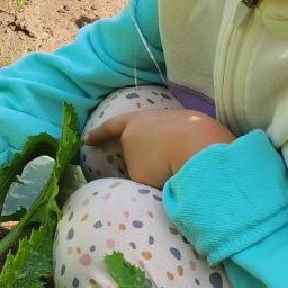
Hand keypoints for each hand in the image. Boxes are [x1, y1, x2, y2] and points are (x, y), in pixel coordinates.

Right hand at [83, 109, 234, 189]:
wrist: (199, 149)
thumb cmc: (158, 162)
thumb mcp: (136, 172)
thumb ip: (135, 166)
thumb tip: (146, 167)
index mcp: (132, 124)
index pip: (111, 127)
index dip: (98, 135)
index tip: (87, 139)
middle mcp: (155, 116)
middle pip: (141, 127)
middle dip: (136, 139)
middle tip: (132, 152)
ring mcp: (179, 118)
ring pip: (165, 133)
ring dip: (163, 147)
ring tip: (165, 164)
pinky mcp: (200, 126)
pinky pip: (184, 140)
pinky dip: (182, 150)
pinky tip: (185, 160)